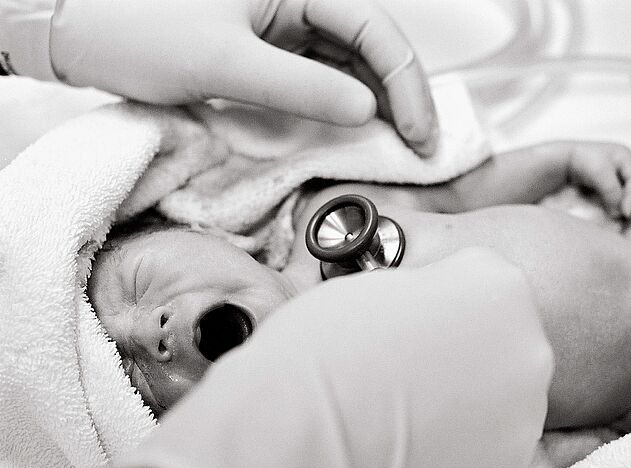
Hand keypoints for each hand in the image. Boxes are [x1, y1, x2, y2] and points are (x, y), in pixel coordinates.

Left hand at [49, 0, 437, 154]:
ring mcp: (280, 19)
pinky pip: (319, 72)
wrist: (72, 26)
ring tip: (398, 145)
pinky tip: (356, 130)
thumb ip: (301, 87)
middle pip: (371, 42)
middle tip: (420, 147)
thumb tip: (366, 112)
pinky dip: (342, 102)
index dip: (406, 84)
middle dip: (401, 96)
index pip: (374, 27)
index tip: (419, 135)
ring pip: (350, 59)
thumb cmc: (134, 27)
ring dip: (377, 101)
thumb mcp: (225, 63)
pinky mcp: (265, 45)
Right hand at [116, 248, 552, 467]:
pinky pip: (489, 459)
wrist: (300, 439)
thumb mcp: (385, 285)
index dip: (439, 306)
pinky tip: (413, 456)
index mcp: (502, 286)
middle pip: (503, 347)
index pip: (482, 285)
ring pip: (501, 407)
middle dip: (466, 359)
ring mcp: (525, 419)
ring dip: (467, 411)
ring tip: (405, 422)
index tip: (409, 327)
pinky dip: (459, 460)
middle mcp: (531, 351)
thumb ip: (433, 296)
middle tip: (408, 377)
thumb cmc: (324, 351)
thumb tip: (438, 323)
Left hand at [567, 142, 630, 219]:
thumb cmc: (583, 162)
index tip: (625, 215)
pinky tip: (607, 213)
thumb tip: (619, 214)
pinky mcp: (599, 181)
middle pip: (628, 187)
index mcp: (625, 155)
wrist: (561, 160)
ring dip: (617, 205)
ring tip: (615, 219)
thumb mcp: (602, 175)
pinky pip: (609, 195)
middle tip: (623, 219)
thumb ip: (614, 194)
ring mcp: (609, 172)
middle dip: (625, 203)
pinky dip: (609, 204)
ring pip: (619, 193)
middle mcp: (619, 163)